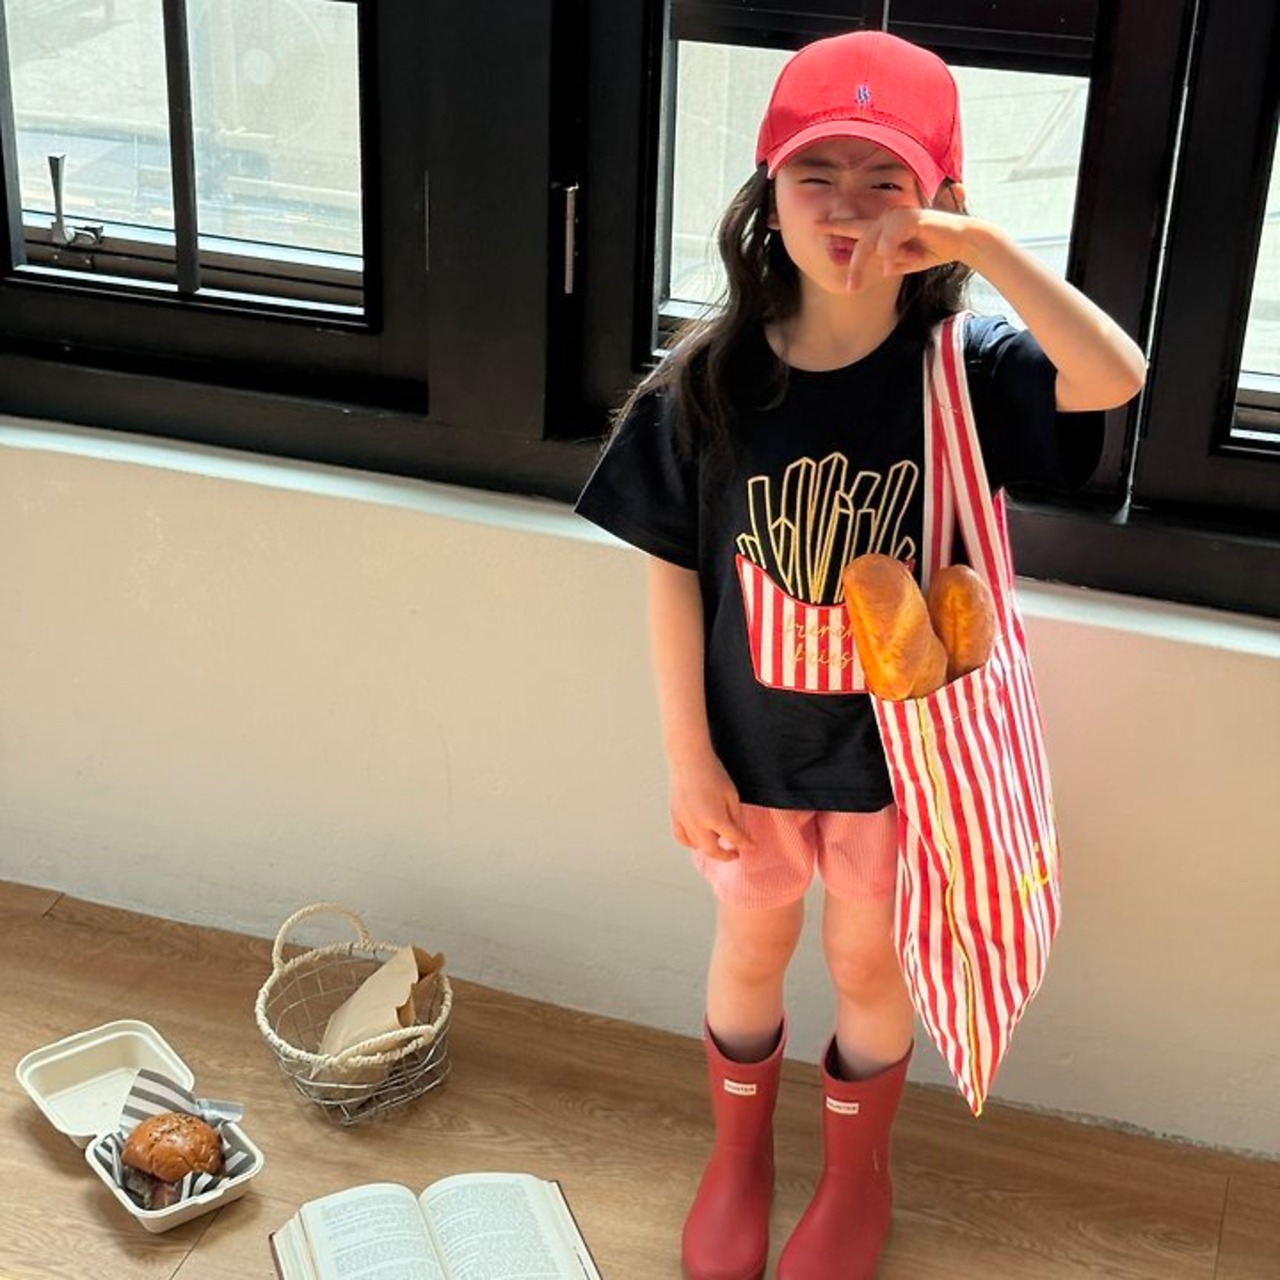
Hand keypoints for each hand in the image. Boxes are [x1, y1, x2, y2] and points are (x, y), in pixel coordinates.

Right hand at [668, 753, 753, 860]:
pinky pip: (681, 838)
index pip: (734, 839)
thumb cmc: (712, 773)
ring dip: (709, 848)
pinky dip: (691, 842)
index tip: (751, 846)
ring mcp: (684, 821)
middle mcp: (698, 824)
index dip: (745, 844)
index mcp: (715, 818)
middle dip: (725, 855)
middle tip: (734, 853)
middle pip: (713, 850)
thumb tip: (738, 832)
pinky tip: (698, 840)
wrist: (689, 759)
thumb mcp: (732, 794)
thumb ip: (736, 816)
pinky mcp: (675, 816)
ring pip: (697, 846)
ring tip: (718, 842)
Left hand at [831, 207, 975, 291]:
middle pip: (861, 239)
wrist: (962, 243)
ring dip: (878, 259)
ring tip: (886, 274)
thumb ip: (885, 263)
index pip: (855, 226)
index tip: (815, 226)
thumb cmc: (931, 251)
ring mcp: (900, 216)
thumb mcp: (902, 262)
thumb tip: (875, 269)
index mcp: (884, 229)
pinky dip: (890, 252)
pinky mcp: (914, 218)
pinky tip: (891, 266)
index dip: (835, 226)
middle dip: (854, 265)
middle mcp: (889, 219)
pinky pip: (892, 236)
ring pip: (874, 238)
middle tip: (851, 288)